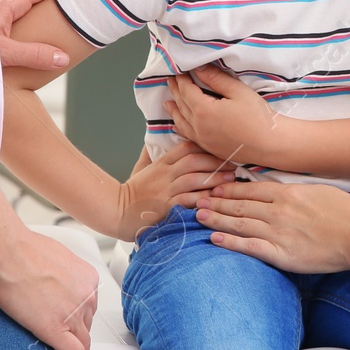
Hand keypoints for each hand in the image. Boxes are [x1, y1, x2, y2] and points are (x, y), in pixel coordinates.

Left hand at [0, 0, 81, 69]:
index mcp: (7, 1)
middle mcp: (3, 2)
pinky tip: (40, 31)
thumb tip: (62, 58)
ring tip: (68, 12)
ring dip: (49, 5)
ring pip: (29, 3)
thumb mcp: (1, 52)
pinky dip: (36, 18)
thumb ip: (32, 55)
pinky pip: (20, 15)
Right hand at [0, 227, 102, 349]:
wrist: (8, 252)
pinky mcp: (56, 330)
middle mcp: (85, 296)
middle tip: (70, 341)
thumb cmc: (21, 248)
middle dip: (79, 333)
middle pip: (86, 323)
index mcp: (86, 277)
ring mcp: (73, 314)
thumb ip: (59, 272)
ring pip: (82, 340)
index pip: (89, 305)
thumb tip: (50, 278)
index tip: (76, 323)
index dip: (81, 317)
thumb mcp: (53, 255)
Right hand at [119, 140, 234, 240]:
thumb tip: (158, 138)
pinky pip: (188, 200)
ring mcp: (166, 190)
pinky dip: (204, 198)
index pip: (186, 147)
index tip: (221, 149)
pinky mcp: (166, 207)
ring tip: (231, 178)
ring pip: (194, 178)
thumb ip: (152, 153)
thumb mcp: (142, 167)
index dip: (205, 146)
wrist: (115, 211)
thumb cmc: (132, 192)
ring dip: (215, 178)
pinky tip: (217, 198)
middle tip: (234, 163)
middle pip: (194, 160)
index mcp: (161, 163)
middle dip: (216, 160)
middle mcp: (165, 174)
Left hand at [165, 64, 284, 165]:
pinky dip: (180, 127)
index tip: (178, 70)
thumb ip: (216, 79)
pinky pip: (188, 136)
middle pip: (181, 105)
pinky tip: (178, 126)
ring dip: (174, 110)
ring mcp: (203, 140)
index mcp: (204, 111)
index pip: (186, 91)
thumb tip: (199, 68)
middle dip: (175, 91)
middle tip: (170, 80)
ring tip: (167, 102)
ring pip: (181, 122)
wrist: (271, 145)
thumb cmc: (259, 117)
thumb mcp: (238, 91)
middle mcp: (199, 127)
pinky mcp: (210, 149)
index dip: (181, 79)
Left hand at [195, 181, 349, 273]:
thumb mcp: (321, 192)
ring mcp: (278, 231)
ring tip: (199, 216)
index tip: (215, 188)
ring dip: (217, 219)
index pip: (251, 190)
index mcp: (288, 194)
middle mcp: (278, 210)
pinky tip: (214, 240)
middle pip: (240, 205)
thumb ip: (299, 193)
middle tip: (197, 200)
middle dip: (216, 202)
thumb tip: (286, 191)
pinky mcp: (281, 253)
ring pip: (240, 223)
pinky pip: (250, 247)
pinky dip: (230, 243)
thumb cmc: (347, 213)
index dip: (230, 189)